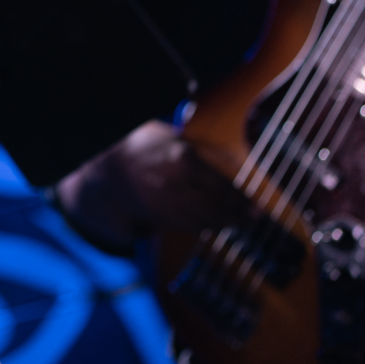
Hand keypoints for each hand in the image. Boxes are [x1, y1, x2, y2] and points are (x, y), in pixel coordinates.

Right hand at [54, 121, 252, 253]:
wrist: (108, 169)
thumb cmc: (142, 146)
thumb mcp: (172, 136)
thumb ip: (202, 148)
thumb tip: (238, 159)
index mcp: (184, 159)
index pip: (222, 184)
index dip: (242, 198)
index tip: (256, 205)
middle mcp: (178, 184)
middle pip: (217, 204)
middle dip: (238, 213)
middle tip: (254, 217)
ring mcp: (168, 203)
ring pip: (205, 218)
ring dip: (226, 222)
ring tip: (240, 222)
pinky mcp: (160, 217)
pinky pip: (189, 225)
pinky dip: (207, 227)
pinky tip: (218, 224)